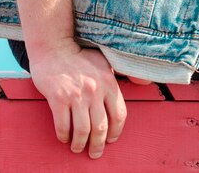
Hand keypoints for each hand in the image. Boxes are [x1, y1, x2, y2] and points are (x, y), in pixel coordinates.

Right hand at [28, 40, 126, 158]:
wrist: (52, 46)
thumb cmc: (77, 54)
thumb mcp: (104, 61)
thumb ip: (120, 74)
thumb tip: (145, 82)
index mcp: (109, 83)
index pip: (119, 115)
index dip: (115, 132)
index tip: (110, 139)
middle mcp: (95, 91)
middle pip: (100, 127)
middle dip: (98, 144)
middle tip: (94, 152)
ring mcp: (76, 96)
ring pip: (82, 130)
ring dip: (80, 144)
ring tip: (77, 148)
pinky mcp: (58, 98)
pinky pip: (63, 125)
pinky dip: (64, 135)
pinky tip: (64, 138)